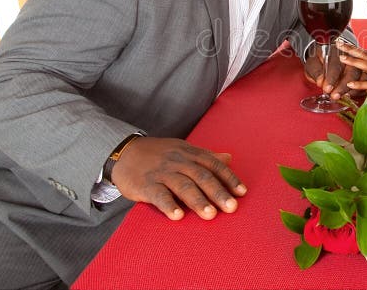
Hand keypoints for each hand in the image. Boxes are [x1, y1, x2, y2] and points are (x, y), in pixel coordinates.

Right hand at [110, 136, 246, 220]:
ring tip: (211, 215)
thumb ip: (206, 156)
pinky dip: (169, 205)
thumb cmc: (159, 155)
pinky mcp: (145, 184)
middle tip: (231, 208)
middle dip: (218, 192)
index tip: (242, 193)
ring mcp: (162, 172)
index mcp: (190, 153)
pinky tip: (178, 216)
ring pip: (183, 185)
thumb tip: (229, 158)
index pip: (213, 165)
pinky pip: (158, 195)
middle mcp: (178, 161)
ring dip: (198, 200)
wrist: (124, 152)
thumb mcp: (183, 150)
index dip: (229, 178)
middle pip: (201, 176)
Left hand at [303, 42, 366, 100]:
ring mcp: (358, 63)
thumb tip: (321, 82)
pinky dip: (359, 90)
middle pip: (352, 71)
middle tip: (335, 96)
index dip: (331, 78)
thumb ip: (316, 72)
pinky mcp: (363, 71)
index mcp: (336, 51)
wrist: (326, 54)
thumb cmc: (319, 60)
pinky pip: (366, 81)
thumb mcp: (312, 63)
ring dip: (354, 89)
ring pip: (363, 76)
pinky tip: (350, 95)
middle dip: (343, 86)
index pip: (336, 65)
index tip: (327, 89)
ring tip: (344, 97)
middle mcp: (350, 56)